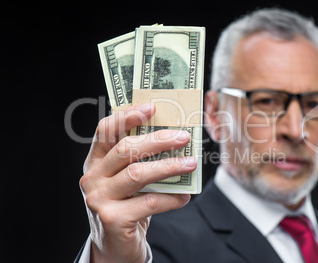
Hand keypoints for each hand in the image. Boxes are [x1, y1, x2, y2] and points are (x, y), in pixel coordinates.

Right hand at [80, 103, 195, 262]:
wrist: (115, 245)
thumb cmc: (127, 205)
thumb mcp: (128, 180)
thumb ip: (140, 160)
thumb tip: (175, 138)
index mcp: (95, 162)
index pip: (106, 131)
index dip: (128, 116)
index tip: (152, 107)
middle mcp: (92, 178)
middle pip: (126, 149)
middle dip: (158, 140)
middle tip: (183, 137)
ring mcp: (99, 199)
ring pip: (137, 174)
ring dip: (169, 166)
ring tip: (191, 163)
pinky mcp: (112, 219)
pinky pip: (149, 202)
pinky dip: (171, 198)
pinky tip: (184, 196)